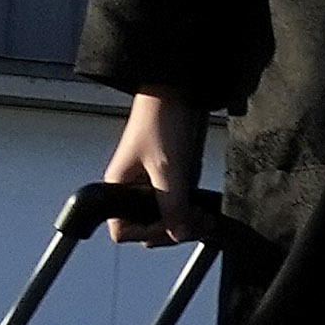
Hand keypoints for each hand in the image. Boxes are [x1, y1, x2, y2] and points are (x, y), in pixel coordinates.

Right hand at [103, 95, 214, 245]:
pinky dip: (191, 211)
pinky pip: (177, 203)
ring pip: (165, 218)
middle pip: (146, 227)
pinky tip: (205, 210)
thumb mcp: (169, 169)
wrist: (179, 89)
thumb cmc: (162, 119)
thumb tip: (178, 235)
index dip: (149, 233)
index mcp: (118, 187)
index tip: (173, 228)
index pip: (123, 230)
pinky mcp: (170, 176)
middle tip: (197, 224)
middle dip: (173, 230)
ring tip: (205, 219)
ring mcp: (152, 184)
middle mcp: (132, 188)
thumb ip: (173, 206)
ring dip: (185, 223)